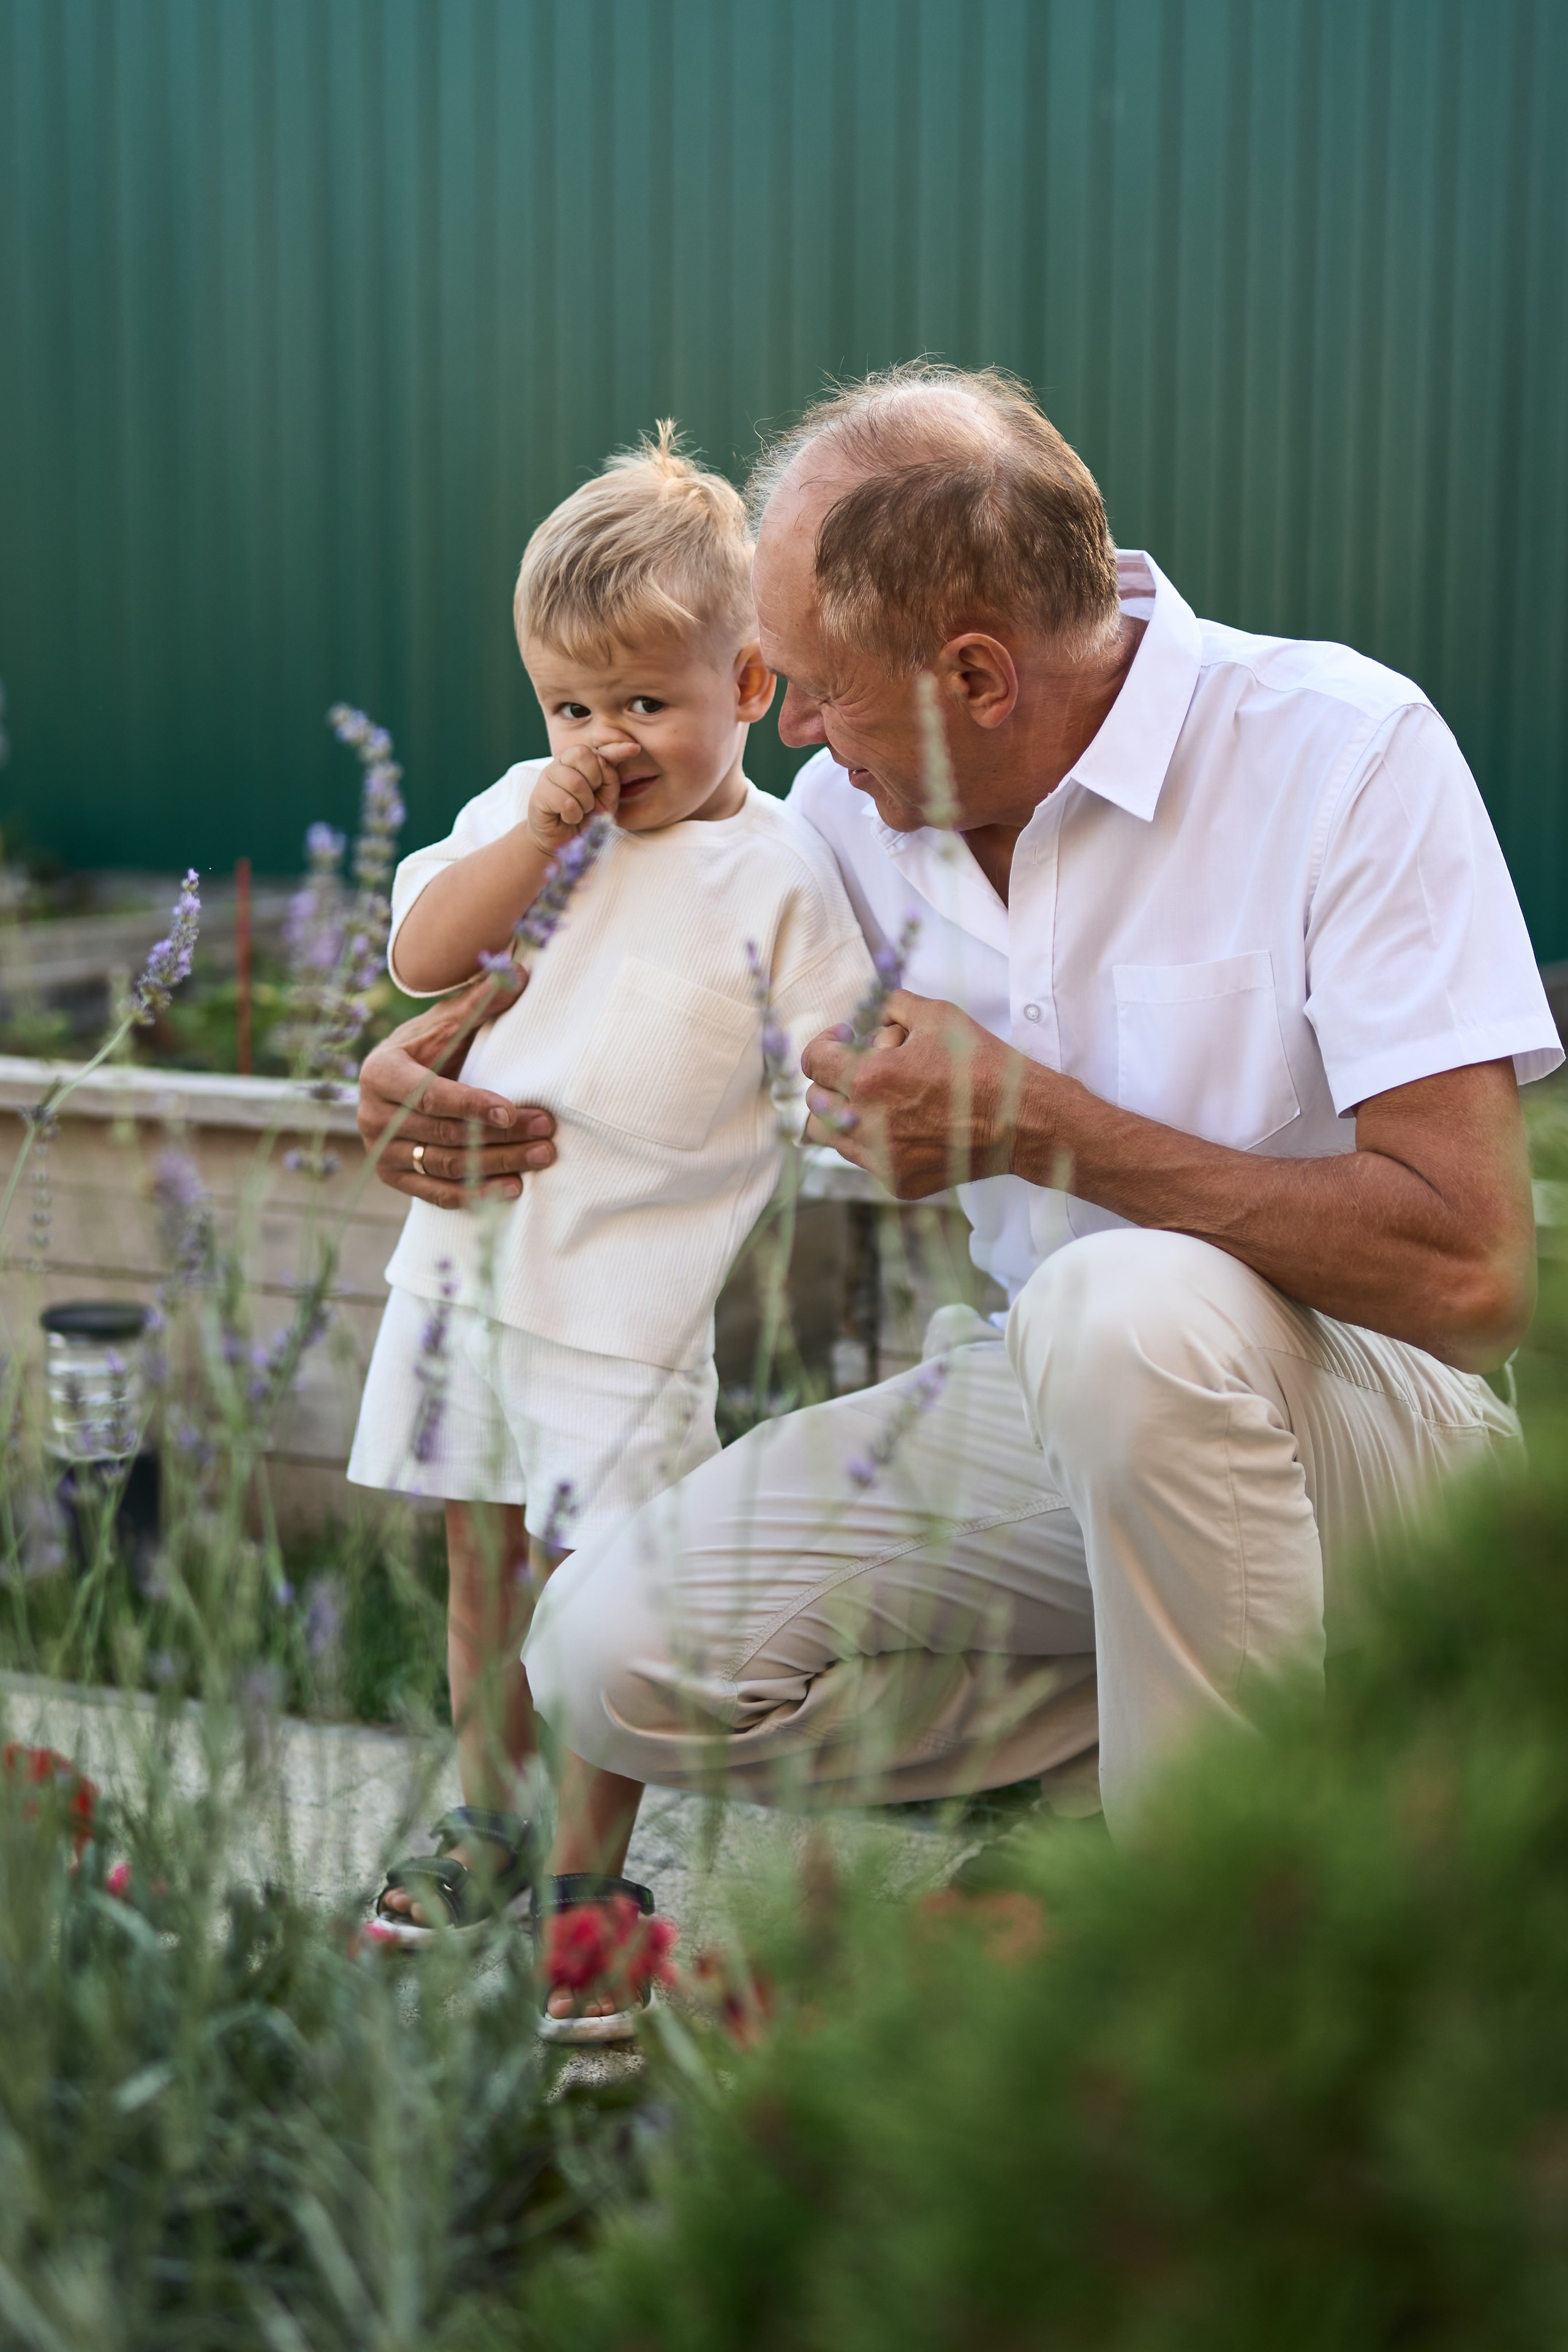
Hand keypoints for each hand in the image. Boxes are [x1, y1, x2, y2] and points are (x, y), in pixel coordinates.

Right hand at [356, 971, 558, 1207]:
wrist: (397, 1080)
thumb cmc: (428, 1046)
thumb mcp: (446, 1021)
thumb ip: (478, 1001)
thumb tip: (517, 973)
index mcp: (381, 1072)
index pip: (430, 1095)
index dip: (472, 1105)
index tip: (513, 1110)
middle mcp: (372, 1115)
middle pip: (445, 1134)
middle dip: (500, 1136)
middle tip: (546, 1132)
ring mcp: (380, 1150)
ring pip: (446, 1166)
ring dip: (498, 1164)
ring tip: (542, 1156)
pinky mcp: (393, 1177)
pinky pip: (437, 1192)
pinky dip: (476, 1193)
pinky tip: (514, 1187)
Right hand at [527, 740, 639, 853]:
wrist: (561, 839)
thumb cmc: (585, 818)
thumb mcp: (606, 801)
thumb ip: (610, 780)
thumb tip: (605, 760)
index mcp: (582, 762)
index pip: (601, 750)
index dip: (617, 748)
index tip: (634, 748)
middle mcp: (564, 763)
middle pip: (584, 755)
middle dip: (594, 781)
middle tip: (589, 799)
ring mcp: (549, 775)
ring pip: (575, 781)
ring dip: (584, 803)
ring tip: (579, 811)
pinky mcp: (540, 793)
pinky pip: (565, 801)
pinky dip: (573, 814)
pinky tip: (567, 817)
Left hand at [800, 989, 1033, 1198]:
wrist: (1021, 1121)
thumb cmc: (983, 1065)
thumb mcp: (939, 1016)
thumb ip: (894, 1006)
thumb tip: (873, 1015)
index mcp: (871, 1078)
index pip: (814, 1061)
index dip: (826, 1044)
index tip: (846, 1039)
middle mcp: (868, 1123)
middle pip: (815, 1101)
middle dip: (832, 1080)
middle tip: (860, 1070)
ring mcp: (881, 1158)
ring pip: (829, 1137)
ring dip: (841, 1113)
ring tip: (873, 1099)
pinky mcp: (897, 1182)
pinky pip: (861, 1160)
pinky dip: (869, 1140)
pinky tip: (901, 1123)